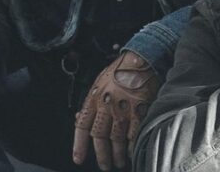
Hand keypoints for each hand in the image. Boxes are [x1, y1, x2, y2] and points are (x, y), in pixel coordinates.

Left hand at [72, 52, 160, 170]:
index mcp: (93, 98)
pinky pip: (133, 134)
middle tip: (104, 166)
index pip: (82, 126)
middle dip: (102, 155)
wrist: (141, 59)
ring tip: (119, 162)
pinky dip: (132, 145)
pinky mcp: (139, 110)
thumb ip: (91, 102)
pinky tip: (131, 152)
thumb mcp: (99, 83)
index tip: (78, 158)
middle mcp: (106, 105)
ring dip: (117, 154)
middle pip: (100, 137)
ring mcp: (122, 109)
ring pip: (116, 139)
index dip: (79, 145)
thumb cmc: (120, 70)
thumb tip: (78, 118)